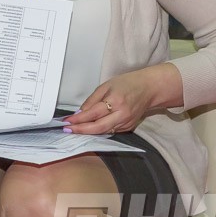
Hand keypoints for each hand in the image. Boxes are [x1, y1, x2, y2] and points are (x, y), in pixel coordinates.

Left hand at [62, 65, 180, 134]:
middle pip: (98, 127)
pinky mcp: (129, 127)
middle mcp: (122, 114)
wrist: (149, 88)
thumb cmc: (127, 84)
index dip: (78, 119)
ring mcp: (127, 122)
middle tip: (68, 130)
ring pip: (104, 131)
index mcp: (116, 101)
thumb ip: (92, 100)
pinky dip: (99, 131)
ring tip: (75, 130)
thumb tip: (79, 113)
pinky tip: (89, 128)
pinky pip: (111, 131)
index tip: (67, 121)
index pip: (93, 114)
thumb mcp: (106, 86)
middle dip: (81, 130)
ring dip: (88, 132)